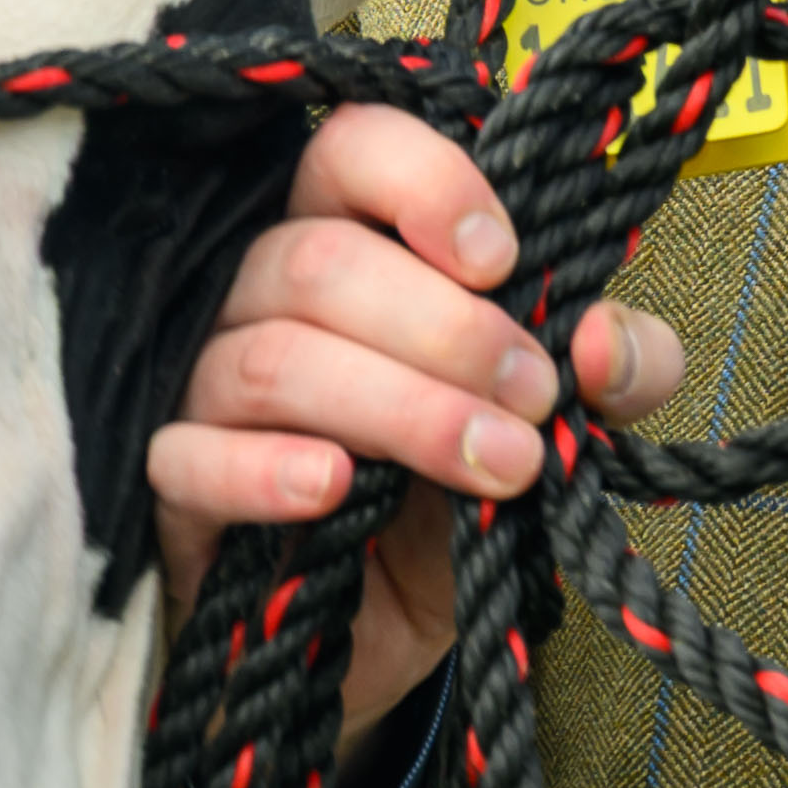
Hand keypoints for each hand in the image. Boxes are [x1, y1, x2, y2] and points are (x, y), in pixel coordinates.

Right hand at [143, 102, 695, 733]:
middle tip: (532, 397)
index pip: (350, 150)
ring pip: (270, 358)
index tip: (502, 262)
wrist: (387, 637)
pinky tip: (335, 489)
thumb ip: (614, 373)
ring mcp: (203, 387)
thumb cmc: (452, 496)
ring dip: (400, 407)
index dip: (421, 184)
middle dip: (445, 329)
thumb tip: (605, 344)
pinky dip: (265, 470)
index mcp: (351, 241)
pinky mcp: (173, 487)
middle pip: (316, 262)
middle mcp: (260, 295)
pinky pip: (189, 458)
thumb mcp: (557, 428)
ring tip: (497, 463)